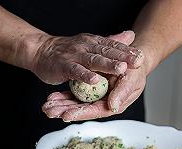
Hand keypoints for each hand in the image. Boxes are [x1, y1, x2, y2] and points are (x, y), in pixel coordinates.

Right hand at [29, 31, 143, 84]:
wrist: (40, 51)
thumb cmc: (66, 51)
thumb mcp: (89, 44)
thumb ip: (109, 41)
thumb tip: (131, 35)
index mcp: (93, 42)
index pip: (112, 45)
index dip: (127, 50)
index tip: (141, 56)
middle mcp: (85, 46)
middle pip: (106, 51)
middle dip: (123, 56)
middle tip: (137, 61)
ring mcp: (74, 56)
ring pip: (93, 60)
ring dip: (107, 65)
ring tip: (121, 69)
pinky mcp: (63, 66)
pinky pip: (76, 71)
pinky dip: (85, 76)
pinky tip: (95, 80)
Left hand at [42, 65, 146, 120]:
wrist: (133, 60)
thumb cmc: (135, 70)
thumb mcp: (132, 79)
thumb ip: (122, 93)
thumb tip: (112, 107)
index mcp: (113, 104)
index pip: (94, 110)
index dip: (80, 112)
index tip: (66, 115)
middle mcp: (102, 103)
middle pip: (81, 109)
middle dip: (64, 110)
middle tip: (49, 111)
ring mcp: (94, 97)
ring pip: (75, 103)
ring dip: (60, 105)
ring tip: (46, 108)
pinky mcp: (88, 91)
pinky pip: (73, 95)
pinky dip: (62, 97)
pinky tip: (51, 98)